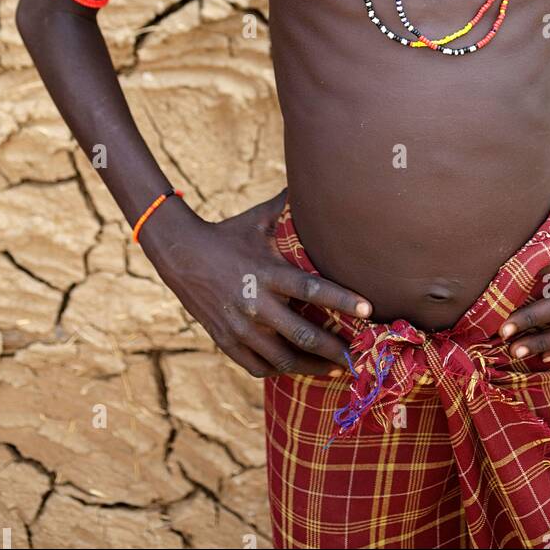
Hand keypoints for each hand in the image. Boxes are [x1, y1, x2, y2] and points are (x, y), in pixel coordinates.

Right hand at [139, 188, 372, 378]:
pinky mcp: (226, 342)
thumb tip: (317, 179)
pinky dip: (280, 370)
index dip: (342, 300)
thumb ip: (290, 206)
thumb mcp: (259, 219)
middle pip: (302, 335)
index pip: (312, 289)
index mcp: (267, 272)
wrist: (181, 254)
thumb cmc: (229, 234)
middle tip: (358, 355)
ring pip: (282, 360)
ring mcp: (239, 328)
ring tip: (336, 367)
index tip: (368, 309)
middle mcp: (255, 304)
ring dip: (313, 367)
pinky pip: (258, 368)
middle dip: (334, 349)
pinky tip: (297, 367)